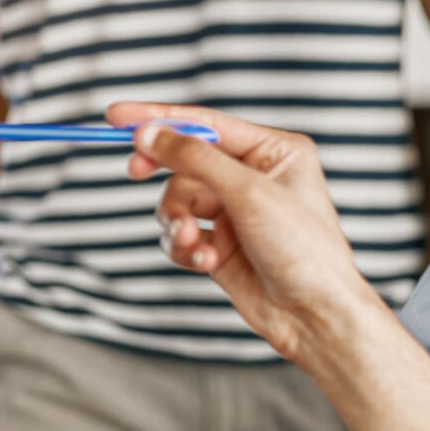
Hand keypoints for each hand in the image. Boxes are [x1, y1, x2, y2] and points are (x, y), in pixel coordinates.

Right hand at [107, 101, 391, 369]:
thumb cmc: (302, 248)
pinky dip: (183, 247)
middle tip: (135, 171)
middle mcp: (254, 177)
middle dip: (164, 172)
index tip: (115, 115)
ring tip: (191, 240)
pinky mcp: (220, 245)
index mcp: (274, 151)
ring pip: (177, 201)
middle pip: (186, 161)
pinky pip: (180, 234)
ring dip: (176, 220)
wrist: (314, 315)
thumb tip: (149, 134)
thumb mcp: (249, 193)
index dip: (159, 117)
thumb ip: (196, 159)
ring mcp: (235, 212)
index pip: (206, 124)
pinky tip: (205, 262)